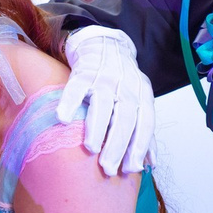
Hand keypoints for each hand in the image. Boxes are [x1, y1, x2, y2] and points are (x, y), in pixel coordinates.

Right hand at [58, 26, 154, 175]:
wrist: (103, 44)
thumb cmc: (121, 81)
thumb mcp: (138, 101)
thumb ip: (143, 131)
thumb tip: (149, 165)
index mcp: (142, 94)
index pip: (145, 122)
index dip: (139, 146)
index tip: (131, 168)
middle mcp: (126, 85)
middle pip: (125, 117)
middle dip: (118, 144)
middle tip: (108, 169)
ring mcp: (105, 77)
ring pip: (103, 103)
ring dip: (98, 127)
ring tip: (91, 149)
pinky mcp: (83, 71)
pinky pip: (76, 87)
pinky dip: (69, 102)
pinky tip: (63, 119)